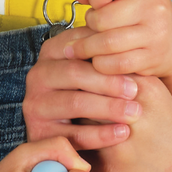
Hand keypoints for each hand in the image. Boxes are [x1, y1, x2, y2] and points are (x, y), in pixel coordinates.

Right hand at [24, 29, 140, 149]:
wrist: (75, 132)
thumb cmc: (93, 91)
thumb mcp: (94, 67)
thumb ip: (104, 52)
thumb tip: (127, 37)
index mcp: (51, 52)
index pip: (78, 46)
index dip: (106, 52)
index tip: (133, 60)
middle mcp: (38, 76)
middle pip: (75, 73)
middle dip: (108, 82)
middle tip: (135, 90)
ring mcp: (35, 105)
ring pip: (74, 103)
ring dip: (108, 108)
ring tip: (134, 112)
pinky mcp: (39, 133)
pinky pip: (73, 134)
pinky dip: (100, 134)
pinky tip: (121, 133)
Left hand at [64, 0, 171, 109]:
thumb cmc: (146, 16)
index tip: (97, 4)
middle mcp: (153, 7)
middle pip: (102, 18)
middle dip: (89, 26)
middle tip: (91, 29)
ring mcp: (154, 34)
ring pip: (105, 44)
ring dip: (88, 49)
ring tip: (83, 47)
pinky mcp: (151, 58)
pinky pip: (115, 64)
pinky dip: (101, 65)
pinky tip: (99, 60)